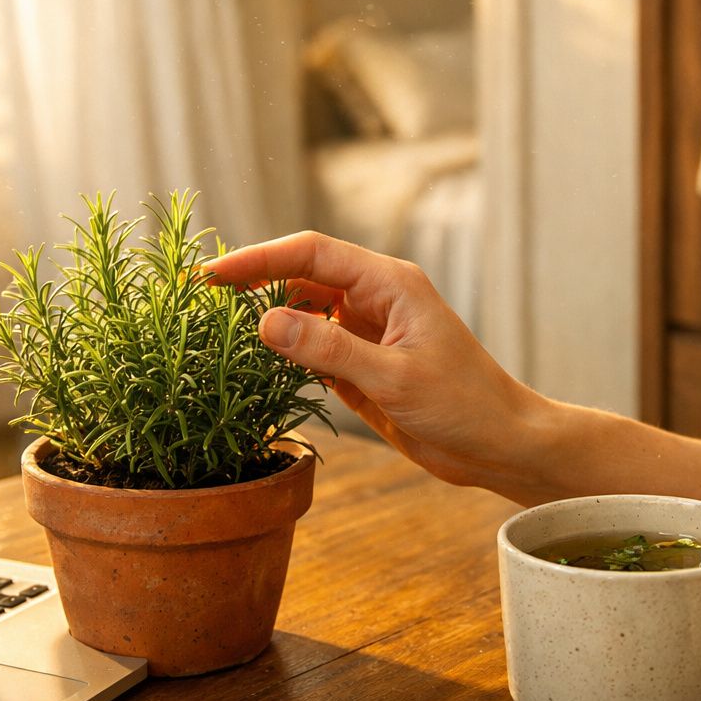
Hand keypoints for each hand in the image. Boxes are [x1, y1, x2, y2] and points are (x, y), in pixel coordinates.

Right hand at [204, 231, 550, 493]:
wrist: (500, 446)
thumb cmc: (464, 405)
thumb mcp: (392, 377)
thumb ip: (328, 348)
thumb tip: (264, 321)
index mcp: (389, 283)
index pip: (310, 254)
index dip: (257, 260)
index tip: (211, 276)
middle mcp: (375, 298)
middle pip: (301, 277)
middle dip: (253, 285)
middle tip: (201, 303)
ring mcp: (368, 330)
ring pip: (304, 313)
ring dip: (268, 321)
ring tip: (218, 336)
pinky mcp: (364, 364)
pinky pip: (314, 348)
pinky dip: (286, 354)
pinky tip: (257, 367)